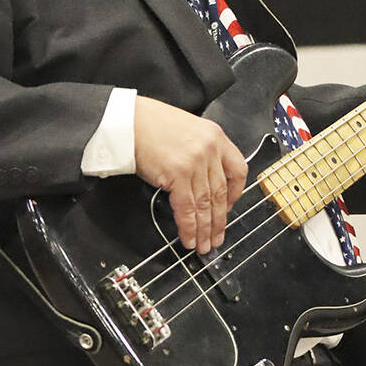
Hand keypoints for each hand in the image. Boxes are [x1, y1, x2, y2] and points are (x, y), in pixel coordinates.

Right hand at [133, 96, 247, 253]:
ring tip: (204, 244)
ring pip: (206, 204)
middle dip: (219, 220)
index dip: (235, 194)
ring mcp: (195, 162)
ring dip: (205, 229)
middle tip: (217, 236)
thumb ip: (201, 151)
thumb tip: (204, 182)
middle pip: (221, 192)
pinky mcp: (178, 174)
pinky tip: (189, 238)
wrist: (128, 120)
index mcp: (216, 136)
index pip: (237, 169)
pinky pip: (187, 208)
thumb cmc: (151, 123)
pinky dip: (189, 227)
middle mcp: (210, 148)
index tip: (230, 207)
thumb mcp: (188, 130)